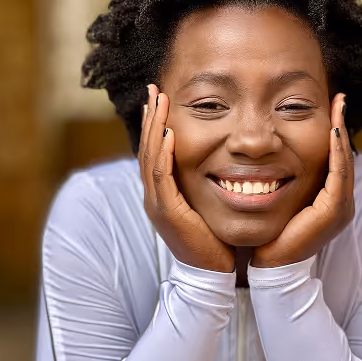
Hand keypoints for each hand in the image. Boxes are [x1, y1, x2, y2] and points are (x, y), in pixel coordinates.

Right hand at [139, 85, 234, 272]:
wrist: (211, 271)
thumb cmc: (211, 238)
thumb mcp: (203, 205)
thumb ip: (200, 184)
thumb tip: (214, 162)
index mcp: (162, 193)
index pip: (154, 152)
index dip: (155, 125)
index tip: (160, 99)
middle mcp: (154, 196)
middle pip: (147, 149)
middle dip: (150, 118)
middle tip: (153, 90)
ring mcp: (157, 204)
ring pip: (150, 159)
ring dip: (154, 128)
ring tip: (158, 101)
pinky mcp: (168, 213)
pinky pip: (162, 178)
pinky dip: (164, 155)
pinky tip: (170, 134)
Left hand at [252, 93, 354, 267]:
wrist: (272, 265)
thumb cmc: (274, 232)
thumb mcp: (284, 199)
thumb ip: (288, 179)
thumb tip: (275, 156)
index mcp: (330, 199)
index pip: (335, 159)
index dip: (334, 132)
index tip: (330, 104)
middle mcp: (340, 202)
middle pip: (343, 156)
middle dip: (341, 126)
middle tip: (338, 98)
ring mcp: (340, 208)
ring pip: (343, 162)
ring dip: (341, 133)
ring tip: (338, 105)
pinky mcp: (332, 213)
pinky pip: (338, 175)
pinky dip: (336, 153)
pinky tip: (331, 131)